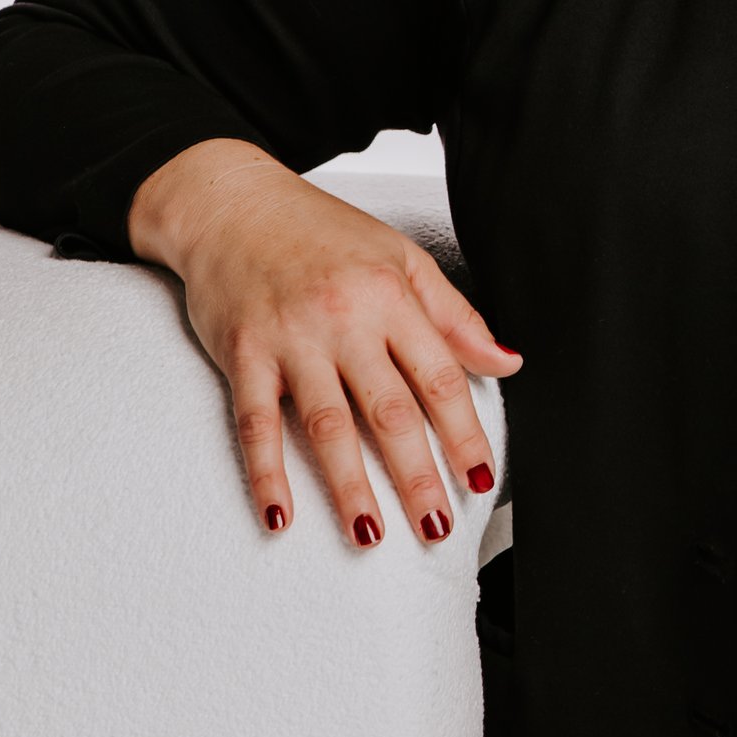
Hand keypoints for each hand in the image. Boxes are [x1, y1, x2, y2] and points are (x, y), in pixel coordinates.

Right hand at [128, 137, 518, 548]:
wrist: (229, 201)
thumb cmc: (318, 231)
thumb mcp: (399, 259)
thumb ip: (454, 317)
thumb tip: (507, 364)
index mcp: (390, 297)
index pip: (439, 378)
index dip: (464, 433)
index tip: (482, 479)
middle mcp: (344, 319)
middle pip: (390, 412)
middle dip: (418, 476)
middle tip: (438, 528)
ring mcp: (290, 338)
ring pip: (327, 425)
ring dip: (349, 487)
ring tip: (371, 535)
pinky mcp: (242, 353)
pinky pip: (256, 423)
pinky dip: (267, 472)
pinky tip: (280, 515)